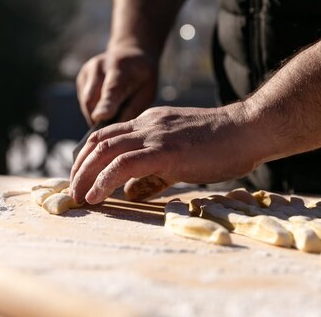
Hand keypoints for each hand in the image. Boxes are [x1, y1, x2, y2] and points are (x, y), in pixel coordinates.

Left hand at [69, 104, 261, 203]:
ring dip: (84, 175)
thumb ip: (155, 174)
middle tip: (72, 193)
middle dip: (78, 168)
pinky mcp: (165, 150)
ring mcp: (155, 134)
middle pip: (98, 141)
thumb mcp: (182, 158)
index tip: (81, 180)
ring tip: (78, 198)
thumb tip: (131, 192)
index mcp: (151, 123)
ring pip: (104, 150)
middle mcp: (147, 124)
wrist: (248, 129)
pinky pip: (124, 164)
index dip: (88, 158)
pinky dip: (104, 180)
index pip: (108, 136)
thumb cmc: (223, 145)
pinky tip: (96, 197)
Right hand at [76, 44, 157, 124]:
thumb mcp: (147, 92)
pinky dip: (94, 108)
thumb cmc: (142, 78)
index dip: (105, 104)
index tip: (100, 117)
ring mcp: (88, 70)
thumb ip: (132, 108)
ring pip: (86, 102)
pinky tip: (106, 104)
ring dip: (96, 114)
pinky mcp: (82, 77)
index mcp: (121, 69)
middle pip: (93, 99)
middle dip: (99, 119)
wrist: (131, 54)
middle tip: (112, 131)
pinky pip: (84, 100)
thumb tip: (114, 127)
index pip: (111, 89)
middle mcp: (100, 66)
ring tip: (113, 114)